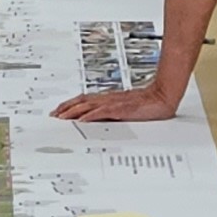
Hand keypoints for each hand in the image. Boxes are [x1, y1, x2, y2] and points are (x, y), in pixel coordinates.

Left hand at [52, 84, 182, 123]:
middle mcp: (109, 99)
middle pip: (82, 101)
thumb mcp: (127, 110)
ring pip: (88, 105)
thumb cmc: (149, 103)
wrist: (163, 96)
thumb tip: (100, 120)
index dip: (70, 105)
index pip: (85, 100)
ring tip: (61, 117)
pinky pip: (102, 112)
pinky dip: (90, 116)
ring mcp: (114, 103)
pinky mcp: (121, 109)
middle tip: (53, 115)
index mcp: (110, 99)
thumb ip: (114, 113)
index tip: (59, 111)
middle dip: (66, 108)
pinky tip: (81, 120)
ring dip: (73, 111)